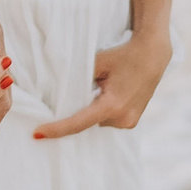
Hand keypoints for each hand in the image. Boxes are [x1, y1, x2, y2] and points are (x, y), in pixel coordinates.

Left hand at [35, 31, 169, 140]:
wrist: (153, 55)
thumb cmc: (123, 56)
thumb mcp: (97, 62)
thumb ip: (77, 78)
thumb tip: (56, 92)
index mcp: (112, 105)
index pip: (78, 123)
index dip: (56, 129)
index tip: (37, 133)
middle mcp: (122, 118)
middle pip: (86, 123)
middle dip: (75, 114)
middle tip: (59, 106)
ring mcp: (129, 122)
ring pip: (96, 122)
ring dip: (91, 111)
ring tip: (97, 90)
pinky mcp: (133, 122)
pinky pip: (108, 120)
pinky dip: (101, 112)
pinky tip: (105, 95)